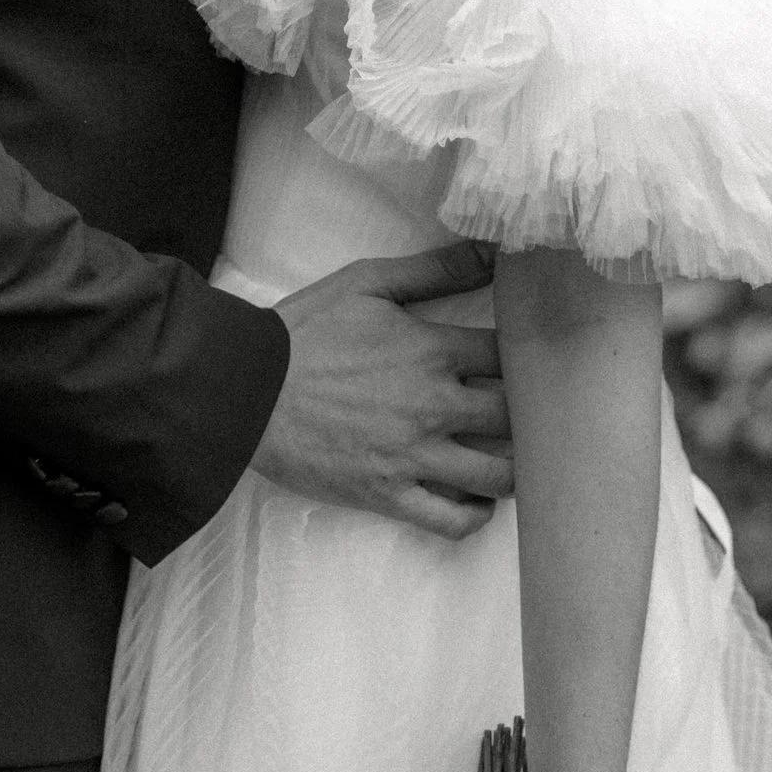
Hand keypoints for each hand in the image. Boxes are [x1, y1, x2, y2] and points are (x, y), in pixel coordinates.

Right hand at [257, 243, 509, 540]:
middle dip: (526, 414)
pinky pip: (452, 520)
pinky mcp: (388, 494)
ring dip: (513, 467)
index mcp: (431, 350)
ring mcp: (413, 456)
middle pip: (515, 418)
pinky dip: (475, 514)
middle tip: (523, 412)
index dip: (523, 358)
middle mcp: (433, 406)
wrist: (244, 389)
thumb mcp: (367, 283)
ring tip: (505, 456)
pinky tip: (476, 498)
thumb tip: (492, 251)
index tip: (521, 361)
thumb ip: (434, 269)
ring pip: (497, 475)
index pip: (509, 356)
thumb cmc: (304, 332)